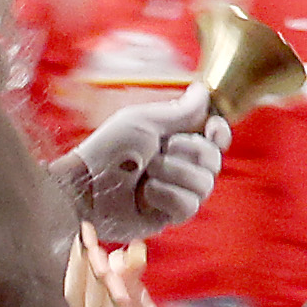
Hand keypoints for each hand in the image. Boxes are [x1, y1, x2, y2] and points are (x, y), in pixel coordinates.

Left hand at [53, 83, 231, 243]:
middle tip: (160, 150)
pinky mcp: (169, 215)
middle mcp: (179, 165)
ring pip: (204, 184)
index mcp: (174, 139)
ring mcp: (176, 192)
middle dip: (189, 152)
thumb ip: (180, 110)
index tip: (212, 128)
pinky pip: (189, 206)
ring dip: (172, 174)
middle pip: (214, 160)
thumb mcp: (145, 121)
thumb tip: (202, 90)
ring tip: (146, 173)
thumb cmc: (108, 150)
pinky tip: (145, 195)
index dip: (220, 133)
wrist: (87, 188)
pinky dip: (166, 196)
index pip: (215, 137)